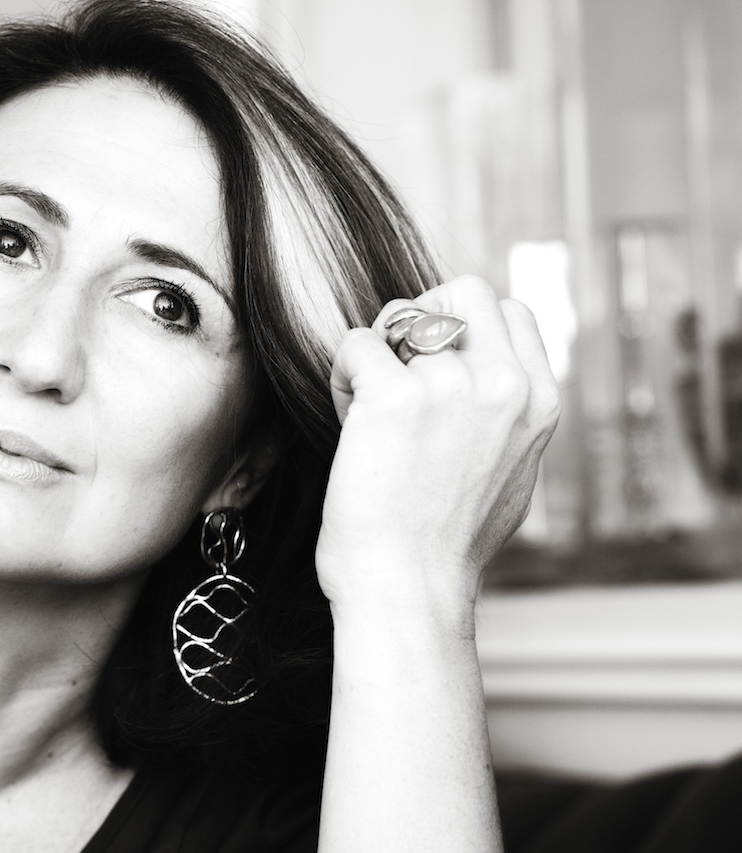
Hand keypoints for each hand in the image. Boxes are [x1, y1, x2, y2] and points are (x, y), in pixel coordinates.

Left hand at [315, 275, 559, 627]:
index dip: (463, 326)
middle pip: (461, 291)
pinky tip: (347, 421)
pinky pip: (356, 343)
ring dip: (374, 358)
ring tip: (367, 412)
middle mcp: (503, 386)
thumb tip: (488, 371)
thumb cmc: (445, 543)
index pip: (510, 311)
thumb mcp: (511, 472)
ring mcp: (451, 387)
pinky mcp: (394, 397)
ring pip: (398, 319)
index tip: (434, 367)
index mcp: (539, 402)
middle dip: (420, 315)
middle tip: (394, 367)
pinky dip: (342, 374)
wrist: (408, 587)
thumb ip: (506, 416)